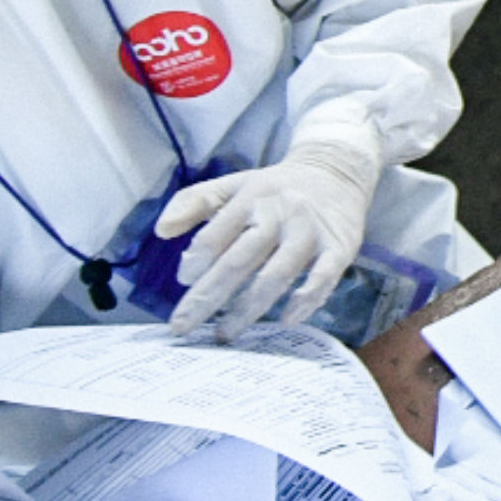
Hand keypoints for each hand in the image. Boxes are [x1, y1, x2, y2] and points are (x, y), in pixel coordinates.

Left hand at [158, 116, 382, 336]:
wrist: (337, 168)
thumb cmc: (275, 186)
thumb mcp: (234, 184)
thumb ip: (194, 202)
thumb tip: (161, 231)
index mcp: (251, 197)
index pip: (217, 233)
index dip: (197, 260)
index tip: (184, 281)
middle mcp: (280, 212)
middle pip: (240, 259)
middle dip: (209, 296)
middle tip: (183, 326)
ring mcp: (310, 231)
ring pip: (276, 274)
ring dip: (248, 308)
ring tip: (225, 333)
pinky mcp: (340, 246)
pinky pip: (322, 278)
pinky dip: (305, 301)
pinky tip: (286, 320)